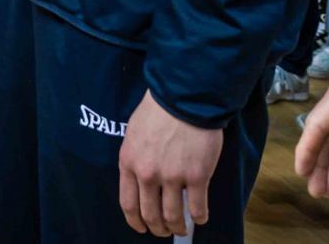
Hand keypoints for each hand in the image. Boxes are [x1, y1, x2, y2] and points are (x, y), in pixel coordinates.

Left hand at [118, 92, 224, 236]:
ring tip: (182, 228)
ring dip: (178, 227)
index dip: (136, 221)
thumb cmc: (158, 110)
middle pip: (150, 214)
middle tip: (164, 231)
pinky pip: (198, 207)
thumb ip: (136, 158)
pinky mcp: (196, 176)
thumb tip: (140, 180)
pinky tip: (200, 217)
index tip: (142, 228)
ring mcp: (172, 177)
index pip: (128, 204)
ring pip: (173, 216)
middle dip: (158, 228)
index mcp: (129, 162)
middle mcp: (147, 174)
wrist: (184, 97)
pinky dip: (199, 217)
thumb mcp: (134, 133)